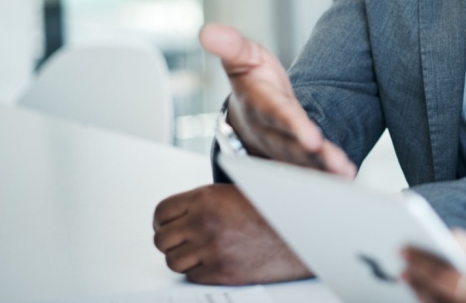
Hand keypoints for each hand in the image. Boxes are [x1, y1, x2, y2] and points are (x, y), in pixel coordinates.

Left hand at [152, 183, 311, 284]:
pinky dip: (199, 271)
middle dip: (172, 240)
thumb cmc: (277, 208)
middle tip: (183, 239)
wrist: (304, 229)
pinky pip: (192, 276)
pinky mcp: (222, 272)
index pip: (162, 212)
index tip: (168, 224)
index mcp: (207, 198)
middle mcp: (205, 223)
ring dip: (183, 257)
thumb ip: (207, 200)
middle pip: (162, 239)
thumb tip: (182, 211)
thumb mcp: (238, 190)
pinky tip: (214, 261)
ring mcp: (212, 249)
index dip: (163, 220)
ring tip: (199, 252)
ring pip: (173, 261)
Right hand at [202, 23, 355, 175]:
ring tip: (345, 175)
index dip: (293, 126)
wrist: (249, 110)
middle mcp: (271, 131)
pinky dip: (326, 175)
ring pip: (302, 162)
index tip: (311, 137)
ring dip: (323, 170)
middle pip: (293, 146)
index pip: (277, 116)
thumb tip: (208, 31)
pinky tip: (346, 178)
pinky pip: (310, 169)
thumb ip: (231, 46)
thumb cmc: (252, 81)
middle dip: (313, 157)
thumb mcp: (243, 57)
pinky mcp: (295, 158)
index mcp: (261, 105)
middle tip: (336, 165)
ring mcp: (283, 148)